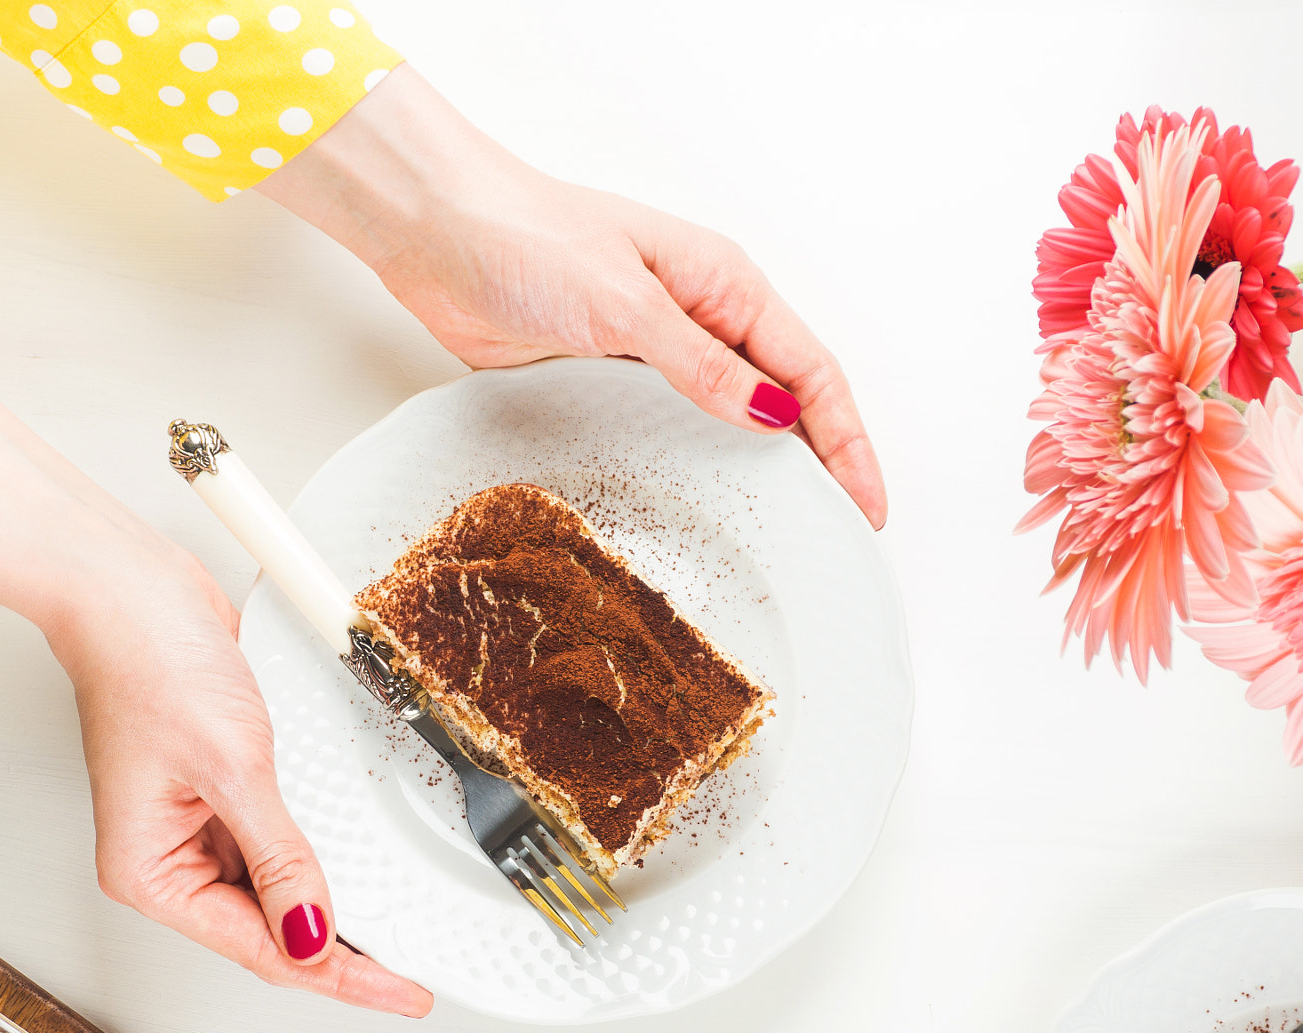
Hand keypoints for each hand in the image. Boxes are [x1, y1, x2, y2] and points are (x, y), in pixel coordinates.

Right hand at [0, 387, 431, 1016]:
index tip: (398, 994)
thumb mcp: (232, 767)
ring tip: (395, 942)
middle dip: (338, 958)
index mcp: (150, 875)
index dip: (337, 977)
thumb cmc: (148, 662)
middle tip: (409, 981)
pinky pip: (278, 848)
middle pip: (268, 935)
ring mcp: (194, 828)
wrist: (129, 587)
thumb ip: (282, 858)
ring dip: (329, 913)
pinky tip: (356, 876)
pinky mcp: (219, 793)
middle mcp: (167, 862)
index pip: (261, 950)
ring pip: (276, 897)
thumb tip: (314, 935)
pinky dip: (317, 864)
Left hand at [261, 67, 887, 528]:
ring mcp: (653, 350)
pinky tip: (701, 504)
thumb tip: (771, 415)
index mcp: (724, 285)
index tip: (866, 504)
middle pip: (783, 400)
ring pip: (728, 420)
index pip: (812, 373)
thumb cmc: (526, 235)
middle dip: (822, 462)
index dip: (848, 442)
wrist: (436, 231)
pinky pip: (666, 430)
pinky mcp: (605, 376)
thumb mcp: (626, 304)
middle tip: (843, 532)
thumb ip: (699, 365)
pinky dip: (693, 467)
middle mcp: (699, 317)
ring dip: (761, 470)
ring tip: (788, 532)